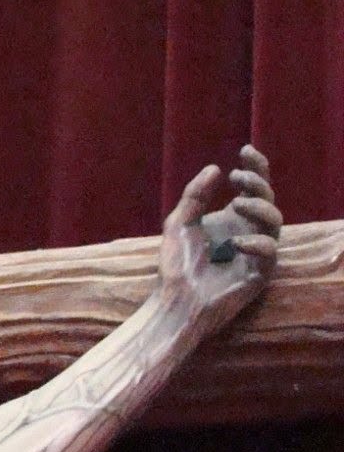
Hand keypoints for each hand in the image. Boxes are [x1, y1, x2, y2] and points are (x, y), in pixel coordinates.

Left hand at [159, 145, 280, 330]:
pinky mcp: (260, 273)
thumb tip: (215, 167)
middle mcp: (249, 230)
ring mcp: (256, 251)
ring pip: (275, 221)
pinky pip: (270, 252)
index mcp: (233, 218)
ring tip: (238, 204)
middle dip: (257, 184)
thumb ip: (194, 196)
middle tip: (238, 179)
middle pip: (267, 199)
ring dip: (259, 207)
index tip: (245, 151)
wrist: (176, 300)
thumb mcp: (180, 223)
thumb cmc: (177, 265)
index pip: (253, 188)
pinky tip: (236, 243)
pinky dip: (257, 242)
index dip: (255, 168)